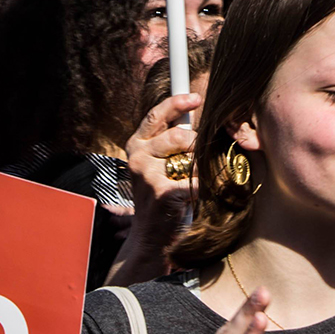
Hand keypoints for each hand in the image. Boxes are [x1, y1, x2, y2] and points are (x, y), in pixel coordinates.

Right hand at [127, 93, 201, 213]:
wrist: (150, 235)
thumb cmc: (160, 194)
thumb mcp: (157, 162)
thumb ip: (168, 140)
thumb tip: (189, 116)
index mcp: (137, 145)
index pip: (156, 115)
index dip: (177, 102)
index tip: (195, 98)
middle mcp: (138, 156)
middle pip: (179, 135)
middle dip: (195, 145)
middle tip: (192, 161)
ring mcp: (148, 175)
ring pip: (190, 158)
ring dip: (196, 170)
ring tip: (184, 183)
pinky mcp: (162, 192)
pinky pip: (195, 180)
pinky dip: (197, 189)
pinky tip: (185, 198)